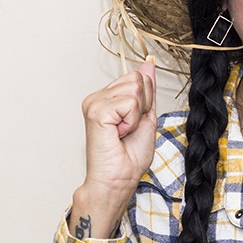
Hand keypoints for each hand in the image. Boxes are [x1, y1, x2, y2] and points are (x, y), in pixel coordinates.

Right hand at [70, 57, 156, 237]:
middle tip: (129, 129)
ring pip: (135, 88)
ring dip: (137, 115)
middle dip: (142, 106)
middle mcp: (97, 97)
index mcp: (107, 98)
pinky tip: (119, 133)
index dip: (145, 101)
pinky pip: (130, 102)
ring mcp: (94, 102)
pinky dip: (132, 121)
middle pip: (137, 79)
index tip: (133, 123)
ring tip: (123, 132)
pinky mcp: (96, 110)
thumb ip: (147, 90)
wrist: (118, 179)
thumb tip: (148, 63)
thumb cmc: (129, 156)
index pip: (138, 77)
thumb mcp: (146, 116)